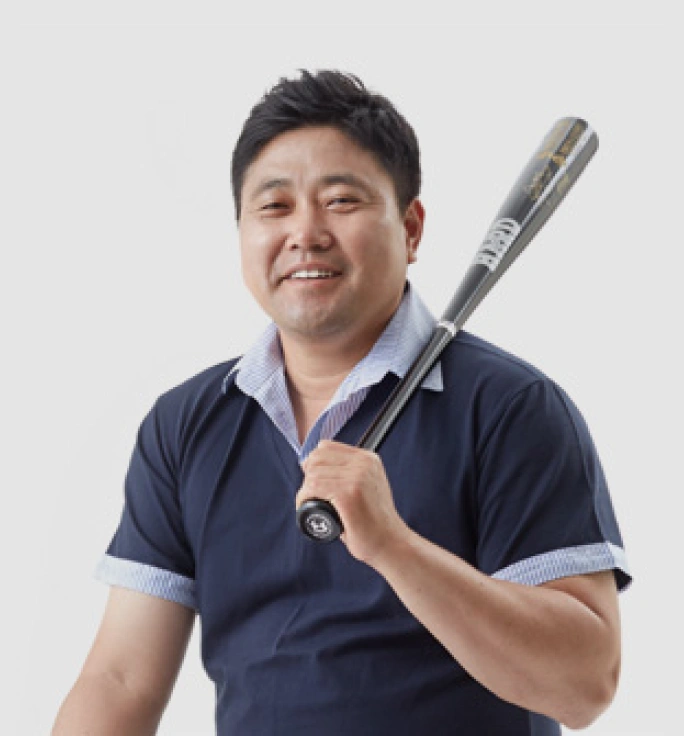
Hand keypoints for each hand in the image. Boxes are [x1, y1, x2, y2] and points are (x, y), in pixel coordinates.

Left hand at [295, 440, 409, 565]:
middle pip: (317, 458)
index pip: (326, 447)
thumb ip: (349, 473)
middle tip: (312, 496)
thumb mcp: (368, 486)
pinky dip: (303, 499)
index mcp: (368, 459)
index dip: (313, 463)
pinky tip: (306, 510)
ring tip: (310, 505)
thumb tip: (314, 464)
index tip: (312, 480)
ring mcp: (357, 478)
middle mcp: (364, 464)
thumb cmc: (374, 521)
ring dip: (306, 491)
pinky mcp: (348, 494)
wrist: (391, 543)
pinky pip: (312, 488)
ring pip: (313, 474)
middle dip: (308, 477)